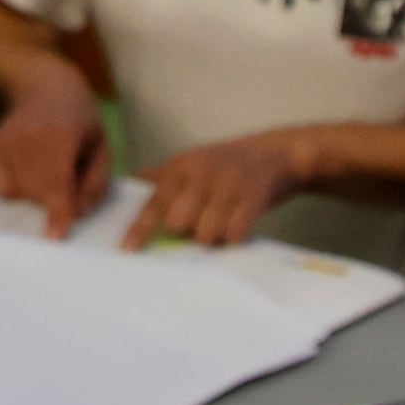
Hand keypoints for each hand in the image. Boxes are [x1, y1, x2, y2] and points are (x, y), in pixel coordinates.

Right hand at [0, 69, 111, 232]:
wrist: (43, 85)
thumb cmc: (80, 119)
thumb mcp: (101, 146)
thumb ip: (95, 182)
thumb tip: (79, 214)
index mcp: (62, 136)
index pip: (58, 181)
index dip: (58, 211)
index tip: (55, 236)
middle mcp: (29, 140)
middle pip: (38, 192)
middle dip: (55, 202)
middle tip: (68, 181)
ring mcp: (7, 144)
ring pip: (20, 193)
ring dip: (37, 196)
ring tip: (50, 170)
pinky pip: (4, 187)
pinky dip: (19, 189)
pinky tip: (32, 170)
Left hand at [132, 129, 312, 245]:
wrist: (276, 154)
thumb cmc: (227, 165)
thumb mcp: (193, 162)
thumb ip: (163, 176)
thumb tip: (133, 183)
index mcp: (181, 168)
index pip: (155, 202)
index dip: (140, 228)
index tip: (128, 250)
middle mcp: (201, 174)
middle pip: (178, 223)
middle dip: (187, 232)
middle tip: (200, 224)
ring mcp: (227, 184)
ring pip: (206, 233)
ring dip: (213, 238)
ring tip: (222, 224)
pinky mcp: (253, 196)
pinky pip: (234, 233)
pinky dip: (234, 237)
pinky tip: (238, 226)